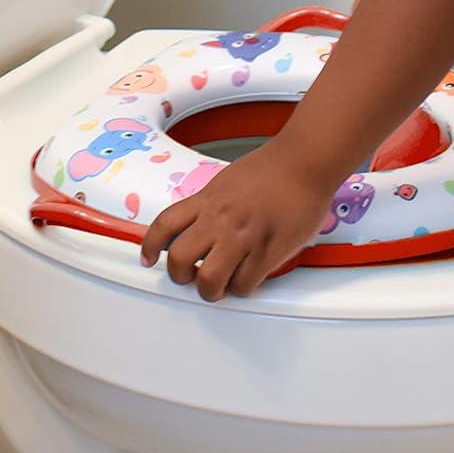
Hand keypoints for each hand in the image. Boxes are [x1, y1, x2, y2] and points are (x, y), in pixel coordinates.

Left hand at [138, 142, 338, 300]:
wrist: (304, 162)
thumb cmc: (273, 168)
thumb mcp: (228, 181)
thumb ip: (212, 205)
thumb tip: (201, 226)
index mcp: (208, 200)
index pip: (164, 225)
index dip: (150, 246)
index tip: (149, 259)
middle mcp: (220, 219)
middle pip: (180, 260)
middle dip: (181, 276)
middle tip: (191, 277)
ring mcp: (242, 236)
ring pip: (209, 280)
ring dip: (211, 290)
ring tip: (220, 287)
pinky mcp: (267, 251)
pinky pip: (244, 284)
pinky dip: (243, 288)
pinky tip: (248, 279)